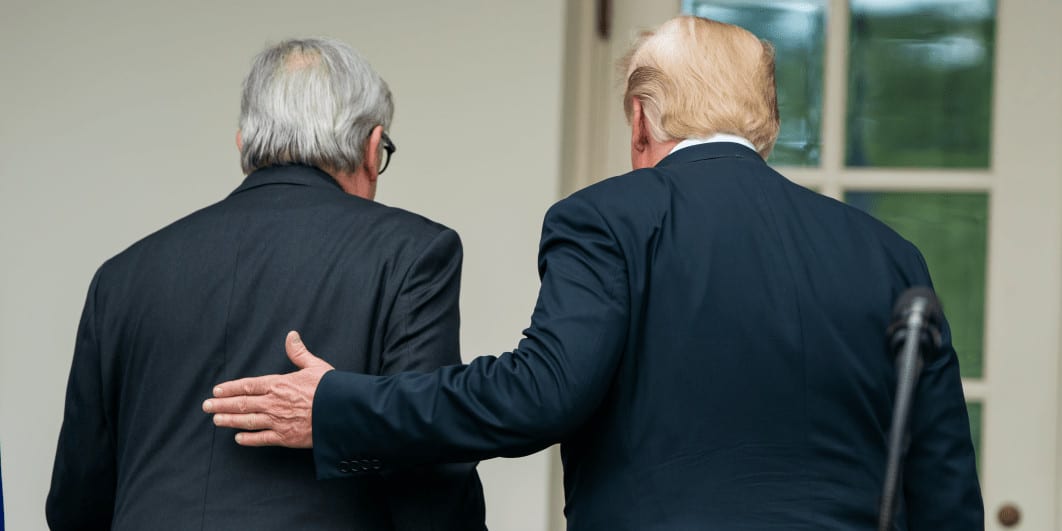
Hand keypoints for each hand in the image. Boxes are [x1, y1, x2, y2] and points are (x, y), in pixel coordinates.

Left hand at [203, 331, 333, 447]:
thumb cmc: (331, 388)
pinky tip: (238, 439)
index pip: (247, 385)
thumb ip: (299, 353)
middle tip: (206, 407)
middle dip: (222, 405)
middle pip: (241, 403)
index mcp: (279, 384)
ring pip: (247, 421)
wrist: (342, 412)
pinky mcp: (286, 437)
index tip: (217, 391)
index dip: (230, 388)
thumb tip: (291, 336)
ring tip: (216, 420)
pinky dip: (249, 439)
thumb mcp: (315, 366)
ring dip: (229, 421)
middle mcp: (273, 402)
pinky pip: (262, 438)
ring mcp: (278, 421)